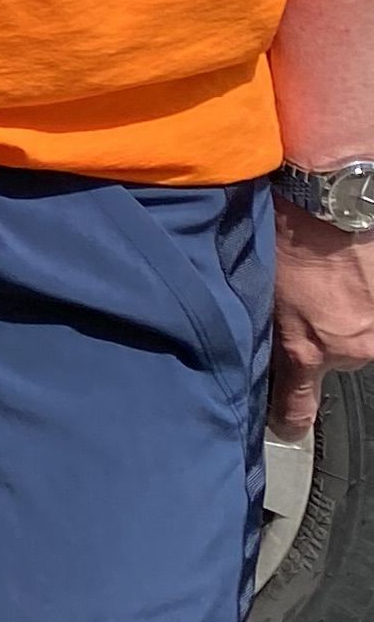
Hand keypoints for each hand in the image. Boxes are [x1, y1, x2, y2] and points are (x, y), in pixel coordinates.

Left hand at [270, 203, 373, 432]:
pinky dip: (366, 296)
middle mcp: (351, 349)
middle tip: (306, 301)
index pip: (297, 410)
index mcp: (307, 350)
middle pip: (336, 361)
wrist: (332, 196)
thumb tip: (259, 353)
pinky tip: (350, 269)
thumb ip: (267, 331)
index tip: (285, 425)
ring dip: (347, 315)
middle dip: (322, 339)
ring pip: (359, 335)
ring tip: (329, 277)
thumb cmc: (286, 233)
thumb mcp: (259, 289)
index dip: (288, 420)